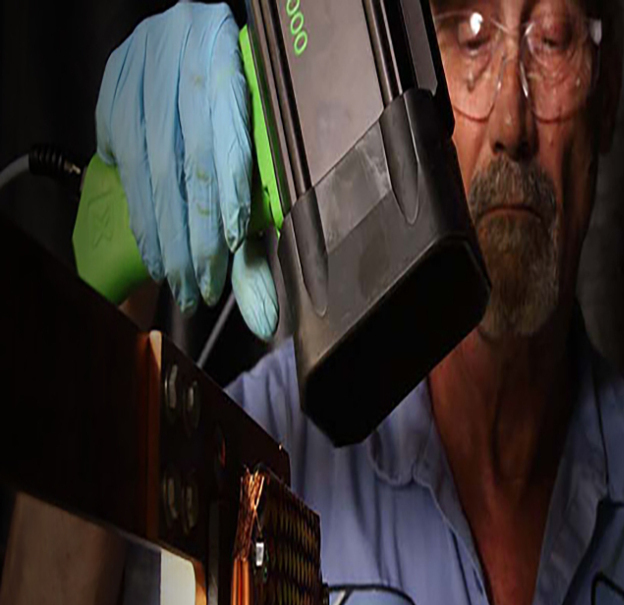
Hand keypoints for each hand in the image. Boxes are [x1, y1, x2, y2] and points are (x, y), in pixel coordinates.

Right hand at [96, 1, 277, 339]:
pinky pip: (124, 158)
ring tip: (174, 281)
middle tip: (197, 291)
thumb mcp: (260, 143)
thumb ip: (260, 216)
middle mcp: (184, 58)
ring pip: (151, 168)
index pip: (228, 143)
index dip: (226, 201)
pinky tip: (150, 249)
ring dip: (163, 235)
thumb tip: (265, 308)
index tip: (229, 254)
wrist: (192, 35)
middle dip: (194, 238)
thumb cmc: (241, 102)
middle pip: (187, 165)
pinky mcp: (116, 85)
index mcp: (231, 63)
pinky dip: (139, 211)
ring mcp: (144, 71)